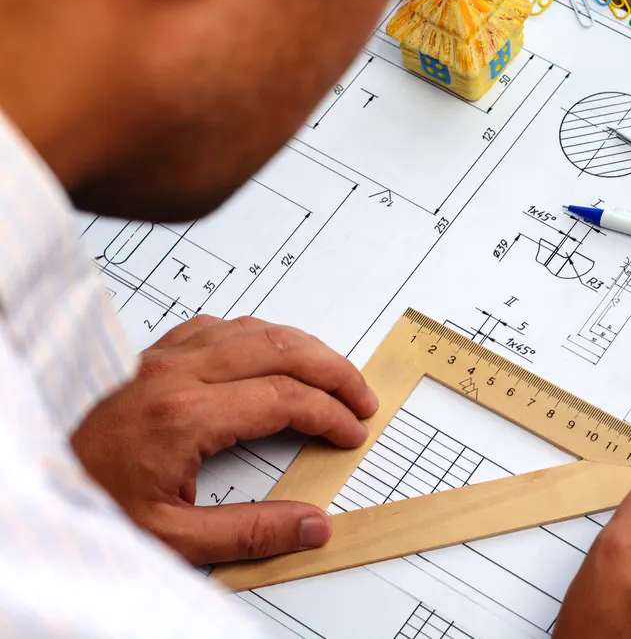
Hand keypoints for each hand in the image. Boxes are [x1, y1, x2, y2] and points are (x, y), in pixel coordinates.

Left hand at [71, 315, 378, 565]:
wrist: (23, 478)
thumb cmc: (86, 502)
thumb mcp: (169, 538)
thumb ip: (249, 533)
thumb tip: (312, 525)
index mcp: (184, 416)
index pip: (283, 398)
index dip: (329, 413)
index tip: (351, 432)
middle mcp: (174, 374)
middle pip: (279, 348)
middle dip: (332, 369)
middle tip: (361, 395)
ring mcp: (159, 358)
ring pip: (252, 328)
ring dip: (301, 346)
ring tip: (330, 372)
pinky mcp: (147, 357)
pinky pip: (216, 327)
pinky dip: (256, 335)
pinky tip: (267, 353)